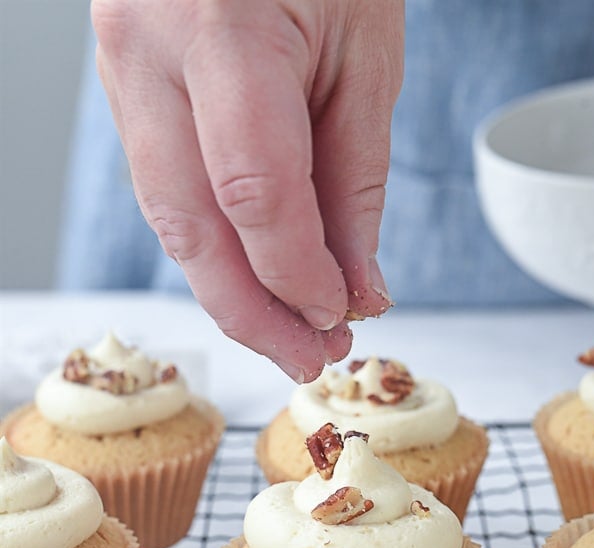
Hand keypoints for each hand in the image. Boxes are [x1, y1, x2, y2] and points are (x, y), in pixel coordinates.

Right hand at [91, 0, 404, 381]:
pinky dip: (215, 244)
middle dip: (255, 313)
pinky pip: (167, 189)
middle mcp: (147, 49)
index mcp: (220, 26)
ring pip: (169, 219)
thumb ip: (356, 180)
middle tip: (311, 359)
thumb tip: (356, 288)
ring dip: (232, 290)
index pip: (254, 192)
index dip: (297, 275)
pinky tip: (257, 273)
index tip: (340, 317)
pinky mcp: (124, 87)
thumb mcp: (366, 53)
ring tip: (292, 331)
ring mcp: (120, 68)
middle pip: (192, 226)